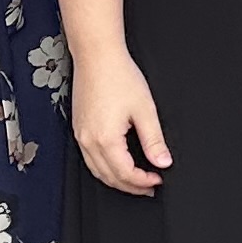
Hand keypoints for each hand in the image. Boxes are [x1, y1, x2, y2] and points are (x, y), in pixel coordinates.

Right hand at [73, 44, 172, 193]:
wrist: (97, 56)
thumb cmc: (118, 76)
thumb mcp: (144, 109)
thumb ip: (154, 140)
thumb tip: (162, 162)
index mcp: (106, 139)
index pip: (126, 174)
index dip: (144, 182)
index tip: (158, 180)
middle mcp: (89, 141)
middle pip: (110, 177)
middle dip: (131, 187)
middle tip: (150, 187)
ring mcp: (81, 135)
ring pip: (97, 171)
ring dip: (117, 180)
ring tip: (136, 180)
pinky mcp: (79, 128)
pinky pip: (89, 159)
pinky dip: (105, 168)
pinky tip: (118, 165)